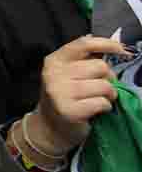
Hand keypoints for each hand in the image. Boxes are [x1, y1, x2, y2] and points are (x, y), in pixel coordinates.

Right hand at [31, 35, 130, 154]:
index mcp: (54, 61)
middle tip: (101, 87)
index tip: (122, 50)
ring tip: (98, 99)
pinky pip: (102, 103)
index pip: (83, 44)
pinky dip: (105, 107)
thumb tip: (113, 46)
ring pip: (104, 86)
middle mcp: (54, 74)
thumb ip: (84, 59)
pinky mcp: (70, 110)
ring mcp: (60, 93)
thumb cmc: (64, 97)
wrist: (49, 127)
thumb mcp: (68, 74)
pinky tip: (95, 110)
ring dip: (108, 95)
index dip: (106, 44)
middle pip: (100, 66)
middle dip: (108, 78)